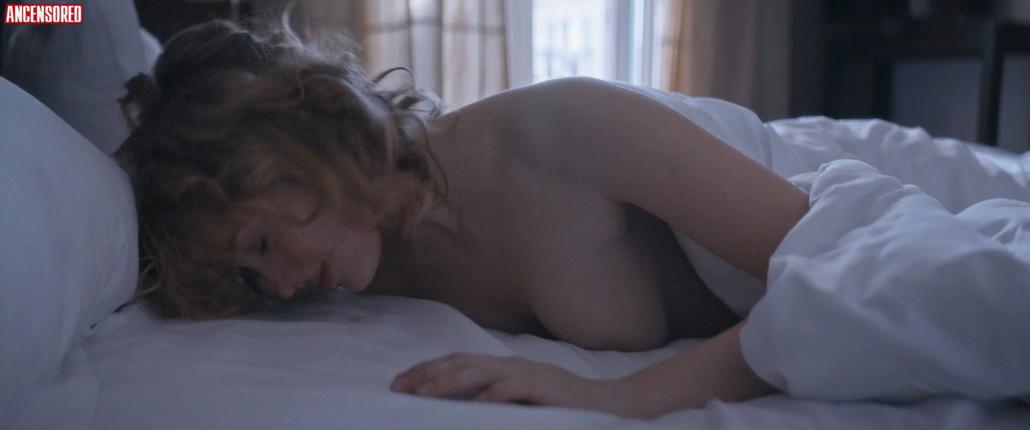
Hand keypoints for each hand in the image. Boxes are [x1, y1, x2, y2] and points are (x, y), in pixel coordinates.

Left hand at [390, 352, 641, 416]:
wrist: (612, 404)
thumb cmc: (564, 406)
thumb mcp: (524, 400)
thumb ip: (496, 397)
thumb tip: (461, 406)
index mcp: (506, 366)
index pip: (458, 361)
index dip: (427, 370)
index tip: (400, 383)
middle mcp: (514, 365)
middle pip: (462, 363)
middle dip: (427, 375)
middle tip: (400, 388)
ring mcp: (531, 375)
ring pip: (482, 374)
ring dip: (450, 383)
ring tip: (425, 394)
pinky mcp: (548, 390)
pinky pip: (516, 390)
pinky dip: (495, 396)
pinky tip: (477, 405)